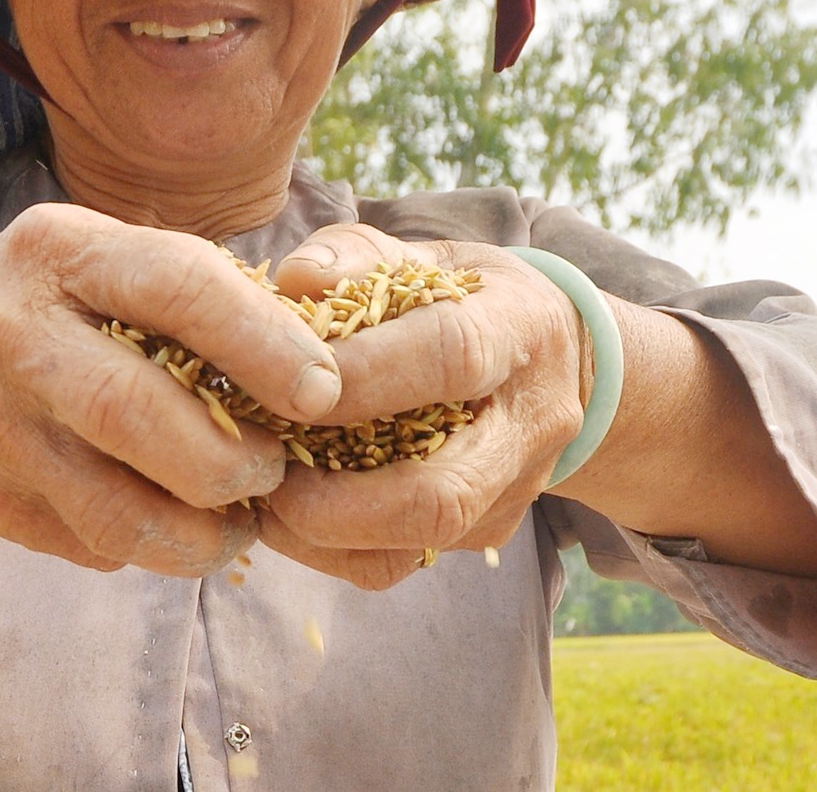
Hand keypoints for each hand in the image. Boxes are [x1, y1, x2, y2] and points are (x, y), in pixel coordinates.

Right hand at [0, 203, 342, 577]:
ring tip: (239, 521)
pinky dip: (147, 547)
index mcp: (58, 249)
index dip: (263, 343)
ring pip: (113, 509)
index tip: (326, 391)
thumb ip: (194, 291)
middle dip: (229, 461)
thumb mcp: (104, 260)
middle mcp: (6, 329)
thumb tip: (321, 358)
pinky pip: (85, 543)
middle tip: (275, 473)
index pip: (175, 286)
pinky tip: (172, 526)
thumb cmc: (53, 305)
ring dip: (200, 533)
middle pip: (135, 410)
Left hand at [257, 224, 589, 588]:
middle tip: (261, 472)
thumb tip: (297, 279)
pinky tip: (285, 514)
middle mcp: (529, 421)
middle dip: (337, 497)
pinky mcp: (488, 529)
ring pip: (422, 541)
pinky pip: (405, 561)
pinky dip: (331, 549)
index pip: (451, 357)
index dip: (365, 376)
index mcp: (519, 329)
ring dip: (324, 534)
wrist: (556, 361)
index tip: (282, 382)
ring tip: (260, 498)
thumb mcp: (427, 256)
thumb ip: (358, 255)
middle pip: (444, 490)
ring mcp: (514, 487)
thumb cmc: (468, 297)